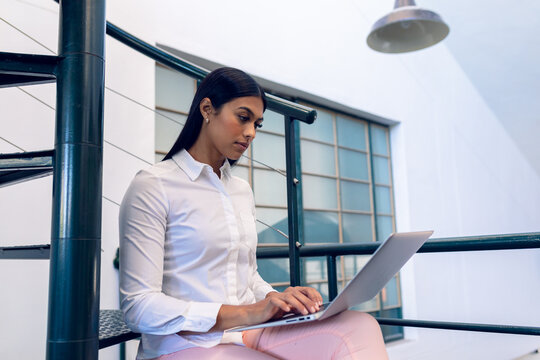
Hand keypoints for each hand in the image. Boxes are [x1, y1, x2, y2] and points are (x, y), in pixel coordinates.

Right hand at [209, 286, 323, 330]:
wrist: (255, 314)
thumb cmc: (272, 314)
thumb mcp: (288, 311)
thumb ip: (297, 308)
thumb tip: (313, 310)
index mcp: (290, 294)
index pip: (304, 290)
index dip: (313, 296)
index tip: (320, 304)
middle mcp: (284, 293)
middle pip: (298, 293)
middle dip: (308, 302)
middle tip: (315, 310)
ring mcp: (277, 296)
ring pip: (290, 297)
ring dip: (299, 304)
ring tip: (305, 312)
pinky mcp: (269, 301)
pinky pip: (277, 301)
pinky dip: (283, 305)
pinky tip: (288, 310)